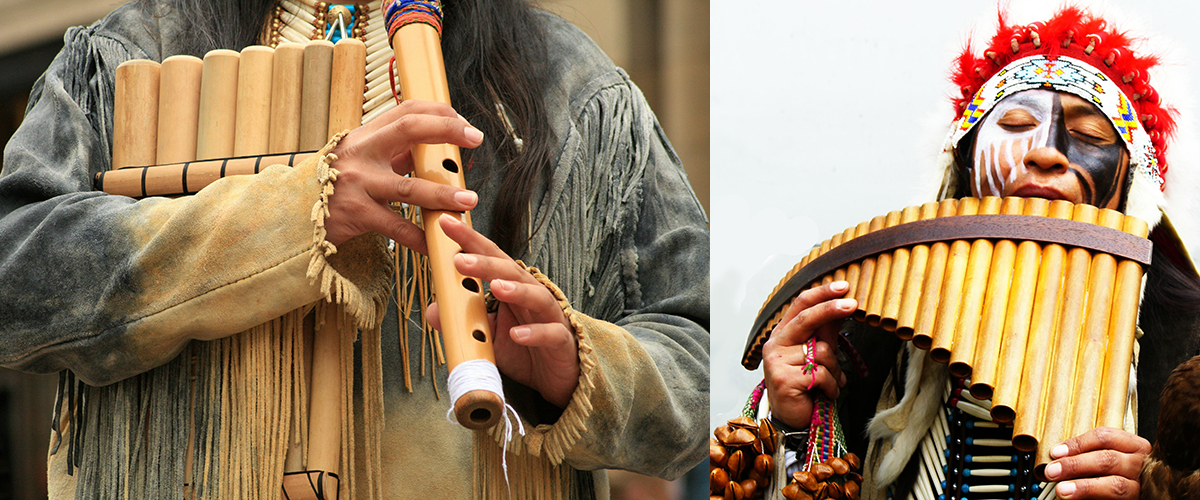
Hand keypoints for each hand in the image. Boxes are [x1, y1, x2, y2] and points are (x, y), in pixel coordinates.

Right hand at [323, 100, 484, 247]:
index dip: (439, 113)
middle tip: (475, 138)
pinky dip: (420, 238)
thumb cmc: (333, 186)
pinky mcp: (355, 215)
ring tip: (469, 200)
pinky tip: (438, 246)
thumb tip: (436, 147)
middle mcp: (361, 154)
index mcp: (365, 136)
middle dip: (446, 131)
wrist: (289, 214)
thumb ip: (394, 153)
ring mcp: (357, 184)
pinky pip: (396, 228)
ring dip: (443, 194)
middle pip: (409, 130)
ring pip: (409, 187)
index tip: (465, 124)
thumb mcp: (360, 160)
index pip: (407, 110)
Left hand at [427, 214, 578, 408]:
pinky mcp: (562, 342)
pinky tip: (516, 334)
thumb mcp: (487, 334)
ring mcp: (550, 317)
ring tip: (495, 287)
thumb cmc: (523, 349)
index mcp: (513, 287)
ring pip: (536, 296)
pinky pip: (550, 334)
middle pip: (511, 272)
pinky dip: (534, 333)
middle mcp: (532, 295)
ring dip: (515, 291)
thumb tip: (433, 310)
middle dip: (485, 263)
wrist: (556, 378)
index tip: (445, 223)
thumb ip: (464, 321)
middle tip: (459, 259)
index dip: (469, 240)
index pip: (490, 258)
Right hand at [762, 281, 851, 429]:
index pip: (800, 305)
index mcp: (783, 334)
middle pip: (806, 319)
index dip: (821, 294)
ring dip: (835, 369)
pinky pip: (821, 373)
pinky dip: (831, 385)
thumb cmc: (806, 386)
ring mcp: (777, 362)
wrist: (794, 420)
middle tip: (852, 304)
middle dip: (831, 309)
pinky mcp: (783, 380)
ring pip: (821, 351)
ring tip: (831, 383)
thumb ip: (827, 331)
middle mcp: (775, 344)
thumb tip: (843, 304)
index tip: (843, 286)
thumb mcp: (819, 354)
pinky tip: (826, 393)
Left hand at [1044, 427, 1149, 498]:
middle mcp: (1140, 464)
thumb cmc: (1109, 472)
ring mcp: (1140, 485)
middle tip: (1052, 471)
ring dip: (1084, 487)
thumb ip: (1085, 454)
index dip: (1077, 443)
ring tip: (1062, 490)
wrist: (1120, 494)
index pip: (1105, 436)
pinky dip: (1093, 497)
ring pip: (1115, 485)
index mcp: (1132, 445)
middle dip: (1075, 465)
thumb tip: (1056, 456)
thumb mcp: (1100, 457)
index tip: (1055, 452)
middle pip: (1108, 459)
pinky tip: (1076, 498)